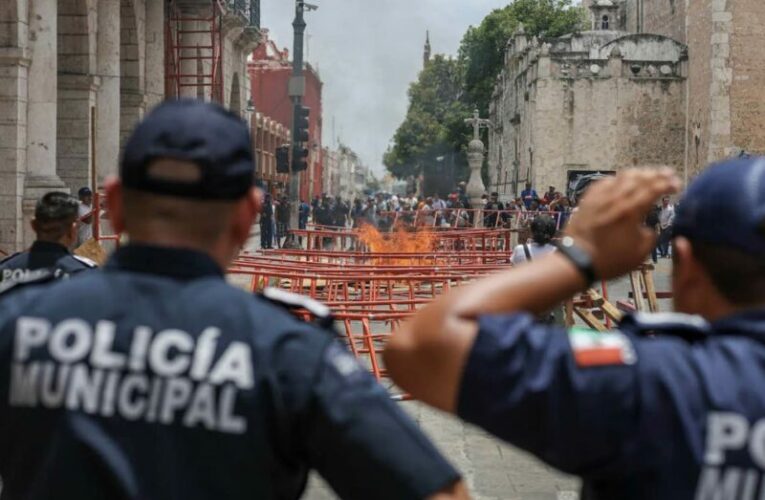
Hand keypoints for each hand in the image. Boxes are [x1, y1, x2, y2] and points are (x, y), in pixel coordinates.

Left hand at [565, 168, 680, 279]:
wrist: (576, 260)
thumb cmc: (609, 260)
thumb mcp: (639, 254)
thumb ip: (650, 237)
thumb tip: (648, 228)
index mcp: (631, 211)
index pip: (654, 189)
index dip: (667, 184)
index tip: (676, 185)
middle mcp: (617, 198)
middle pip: (640, 178)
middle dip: (656, 174)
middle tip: (667, 173)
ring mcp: (601, 197)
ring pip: (622, 176)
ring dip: (638, 173)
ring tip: (648, 174)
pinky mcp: (588, 199)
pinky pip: (605, 182)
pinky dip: (617, 178)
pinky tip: (621, 180)